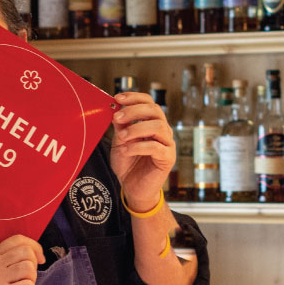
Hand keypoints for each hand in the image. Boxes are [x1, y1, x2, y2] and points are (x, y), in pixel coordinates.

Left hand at [111, 91, 173, 209]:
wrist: (132, 186)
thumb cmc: (128, 163)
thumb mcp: (119, 140)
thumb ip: (120, 125)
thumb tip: (115, 108)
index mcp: (151, 124)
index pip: (149, 103)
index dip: (135, 97)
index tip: (118, 98)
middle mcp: (162, 131)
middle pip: (155, 110)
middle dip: (134, 111)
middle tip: (117, 118)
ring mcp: (167, 144)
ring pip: (158, 126)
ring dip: (136, 128)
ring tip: (122, 137)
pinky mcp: (168, 158)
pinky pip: (156, 147)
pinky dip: (138, 146)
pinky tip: (127, 150)